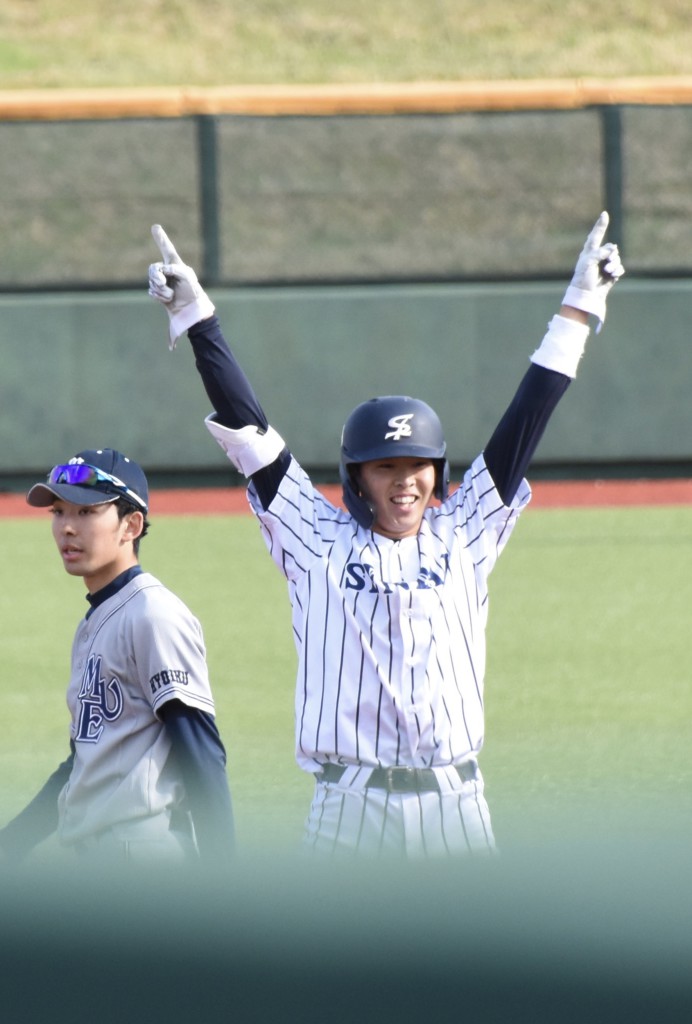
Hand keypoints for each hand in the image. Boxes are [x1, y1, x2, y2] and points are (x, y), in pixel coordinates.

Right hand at [148, 225, 214, 349]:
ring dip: (161, 289)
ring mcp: (163, 283)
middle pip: (153, 268)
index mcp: (176, 265)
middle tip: (162, 282)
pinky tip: (168, 299)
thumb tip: (162, 270)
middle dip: (156, 276)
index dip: (161, 239)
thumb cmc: (192, 292)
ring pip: (152, 282)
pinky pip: (151, 291)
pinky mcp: (159, 293)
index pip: (167, 249)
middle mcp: (168, 272)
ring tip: (171, 295)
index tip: (155, 227)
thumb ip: (174, 269)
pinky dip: (159, 296)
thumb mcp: (186, 277)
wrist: (190, 311)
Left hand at [562, 211, 624, 331]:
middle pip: (612, 248)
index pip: (595, 235)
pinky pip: (620, 268)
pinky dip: (617, 271)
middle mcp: (598, 257)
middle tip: (605, 264)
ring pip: (617, 258)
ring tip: (607, 272)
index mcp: (589, 252)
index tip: (604, 214)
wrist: (586, 297)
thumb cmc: (582, 279)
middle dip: (612, 255)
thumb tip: (613, 249)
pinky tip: (612, 276)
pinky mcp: (611, 275)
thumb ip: (600, 252)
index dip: (601, 225)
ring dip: (614, 264)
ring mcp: (605, 266)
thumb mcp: (588, 262)